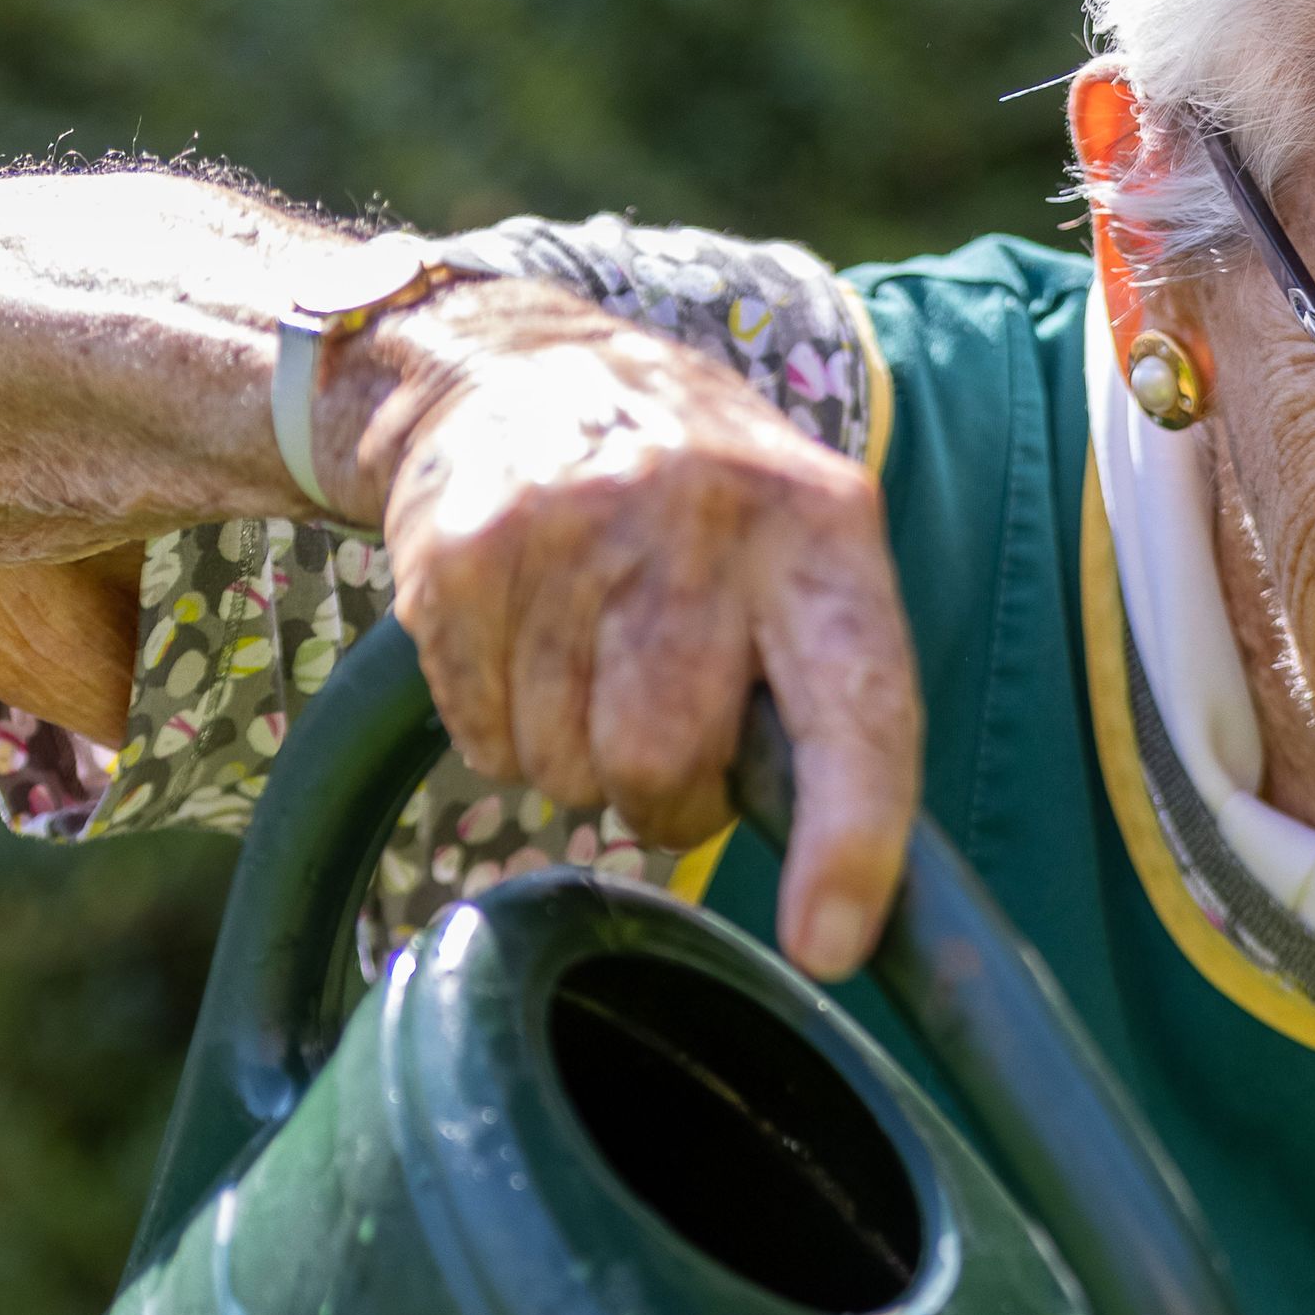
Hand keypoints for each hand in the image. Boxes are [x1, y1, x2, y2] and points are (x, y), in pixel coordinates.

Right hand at [343, 295, 921, 977]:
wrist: (513, 368)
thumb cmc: (694, 502)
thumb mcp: (797, 543)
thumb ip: (826, 683)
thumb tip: (853, 892)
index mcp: (819, 525)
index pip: (853, 706)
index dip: (849, 840)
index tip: (829, 945)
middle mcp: (699, 516)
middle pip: (664, 761)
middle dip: (663, 791)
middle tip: (662, 725)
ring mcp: (568, 527)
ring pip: (566, 768)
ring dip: (579, 757)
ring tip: (590, 656)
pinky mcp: (460, 556)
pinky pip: (483, 741)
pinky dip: (503, 728)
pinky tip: (525, 641)